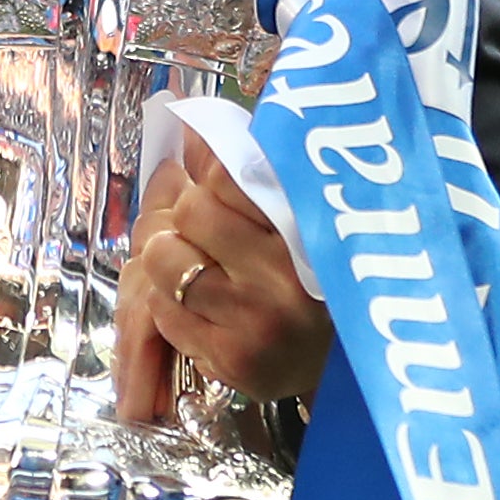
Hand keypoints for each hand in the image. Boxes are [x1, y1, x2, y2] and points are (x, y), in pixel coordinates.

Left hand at [113, 139, 332, 424]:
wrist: (337, 370)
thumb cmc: (314, 282)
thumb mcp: (299, 221)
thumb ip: (250, 174)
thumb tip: (191, 129)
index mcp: (306, 228)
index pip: (230, 173)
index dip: (212, 173)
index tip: (216, 183)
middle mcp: (283, 276)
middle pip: (191, 210)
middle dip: (188, 215)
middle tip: (203, 229)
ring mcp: (253, 322)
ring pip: (163, 258)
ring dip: (169, 256)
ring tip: (196, 264)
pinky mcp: (228, 359)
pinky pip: (162, 309)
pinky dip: (168, 301)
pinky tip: (199, 304)